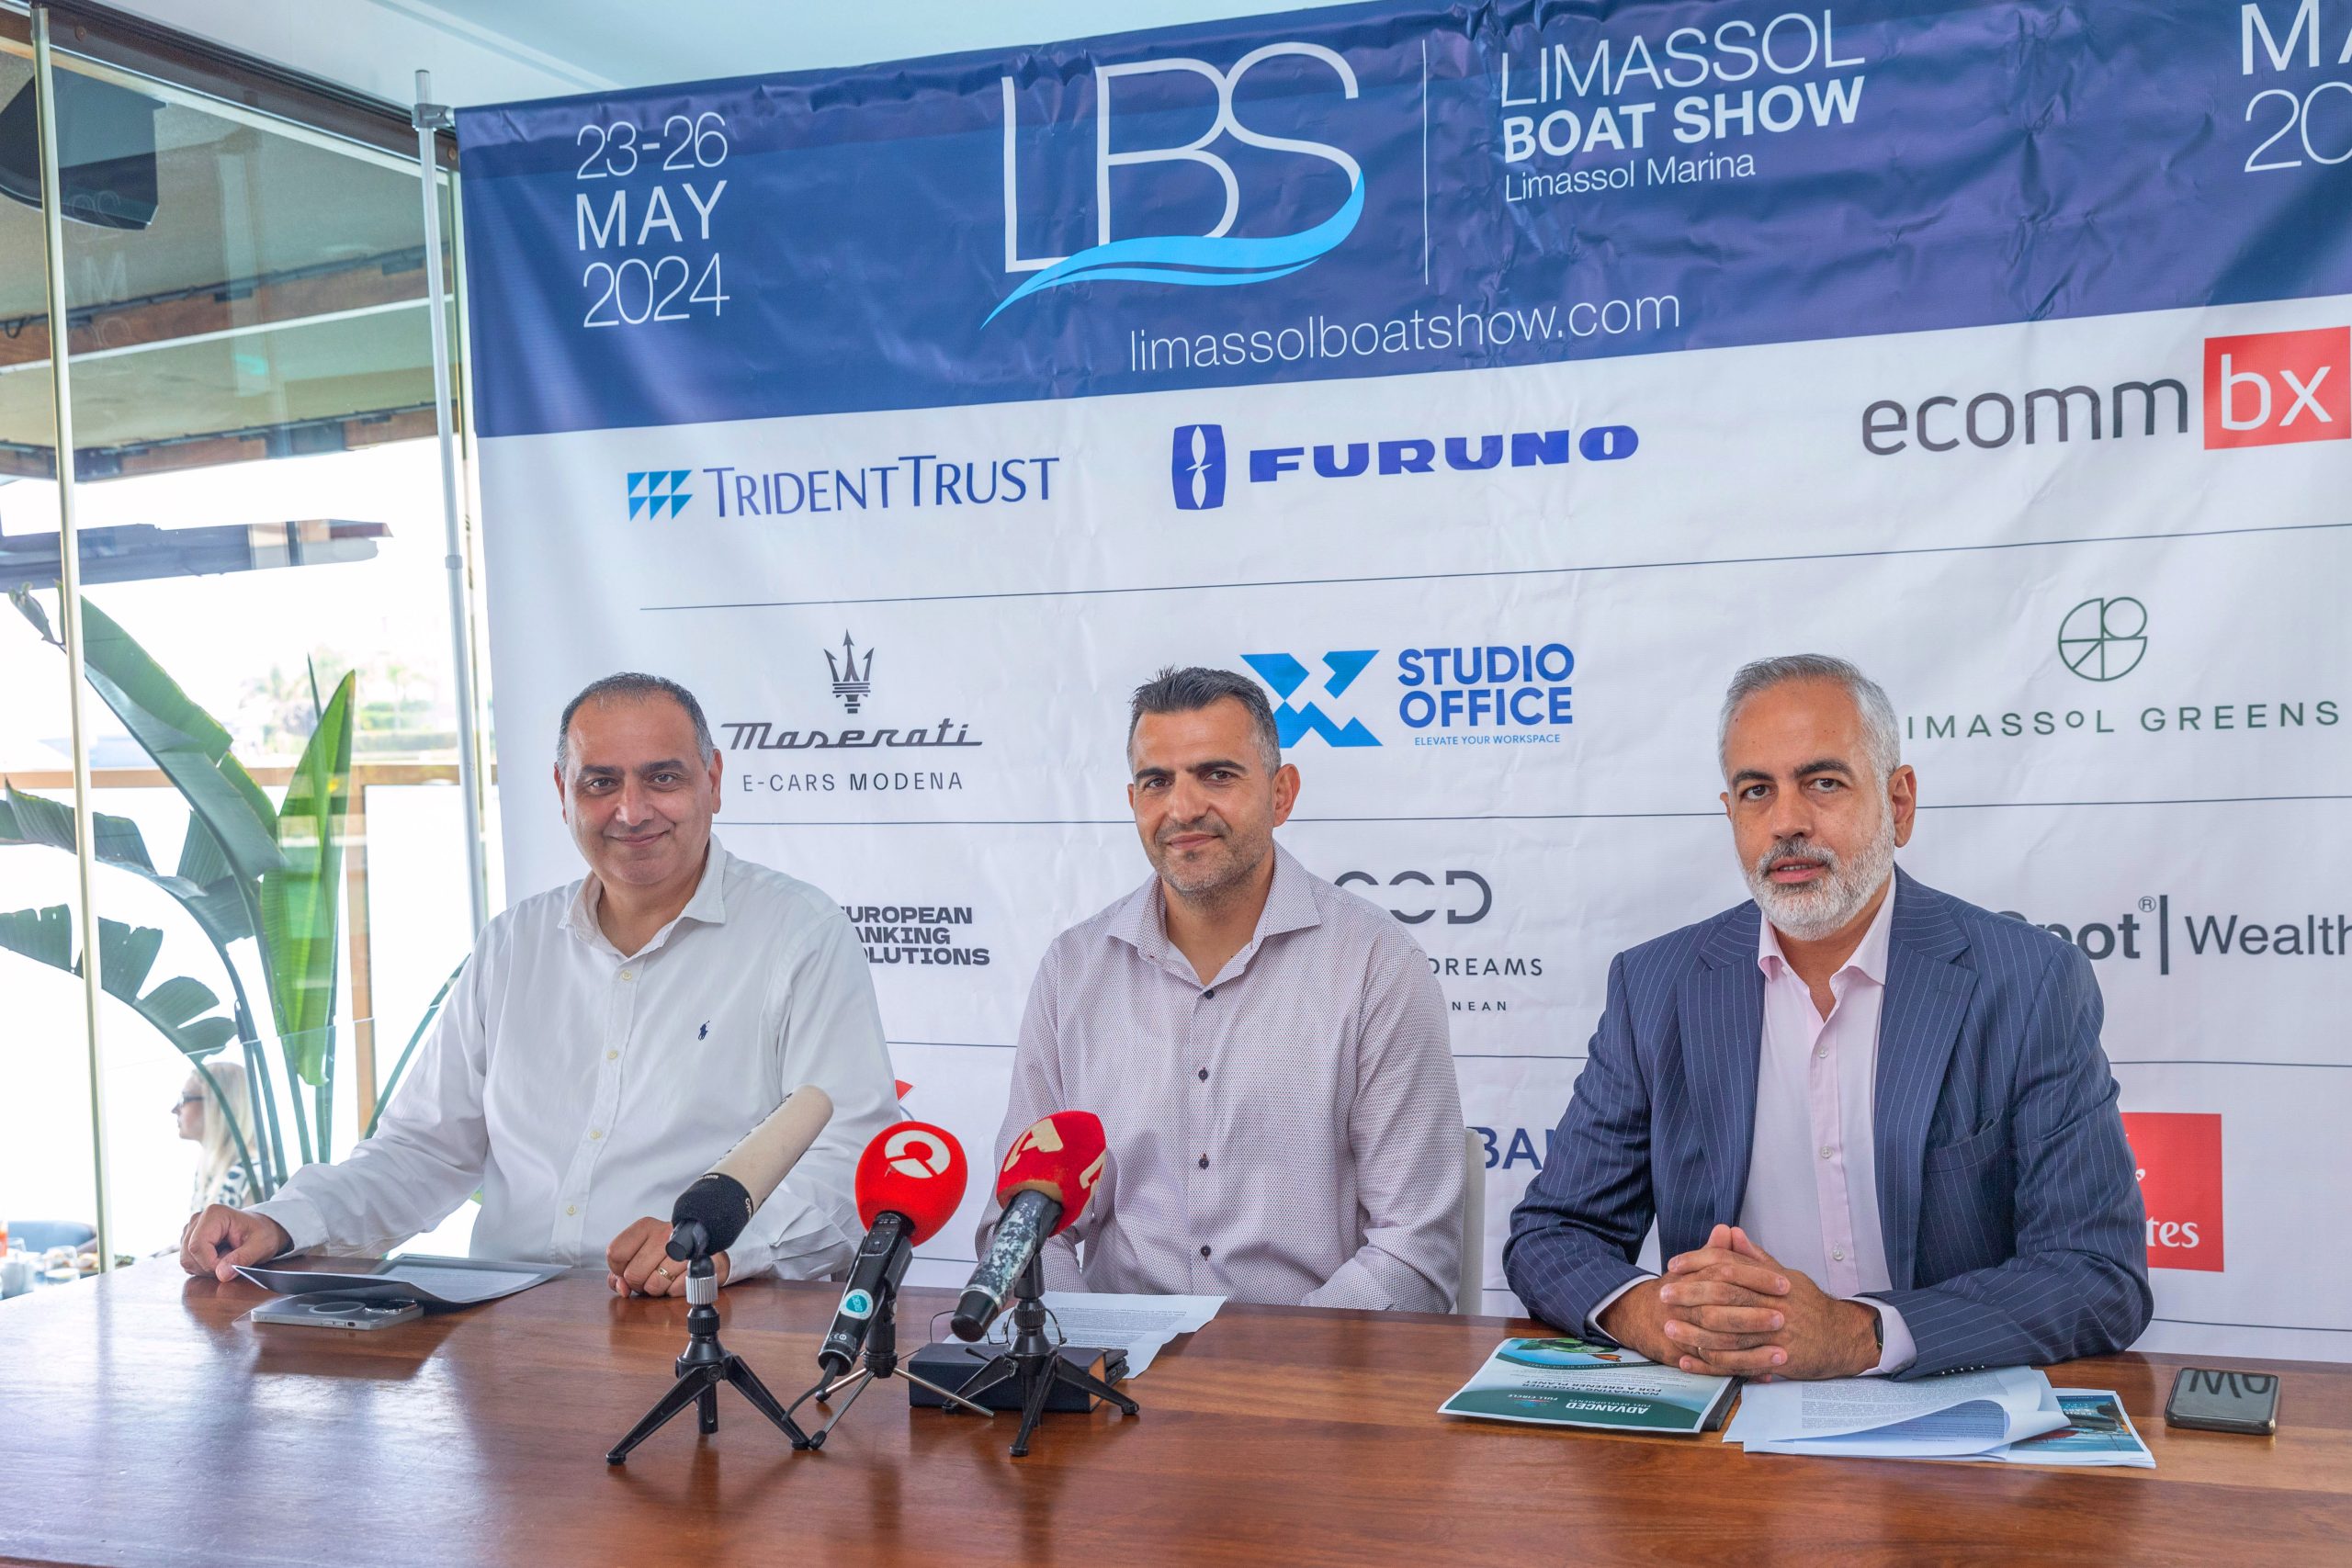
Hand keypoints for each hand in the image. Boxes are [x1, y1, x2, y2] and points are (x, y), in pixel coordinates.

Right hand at [178, 1205, 290, 1282]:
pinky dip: (203, 1267)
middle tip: (231, 1266)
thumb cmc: (263, 1234)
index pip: (197, 1247)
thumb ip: (242, 1259)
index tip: (229, 1269)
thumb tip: (221, 1274)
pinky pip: (188, 1262)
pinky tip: (219, 1260)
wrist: (261, 1230)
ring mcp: (190, 1230)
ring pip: (186, 1260)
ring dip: (206, 1269)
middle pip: (188, 1255)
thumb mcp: (261, 1246)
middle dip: (208, 1268)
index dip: (210, 1264)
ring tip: (227, 1260)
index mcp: (214, 1214)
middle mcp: (197, 1219)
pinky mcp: (189, 1240)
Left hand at [606, 1216, 728, 1296]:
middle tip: (652, 1276)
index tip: (631, 1268)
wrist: (705, 1251)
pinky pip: (675, 1290)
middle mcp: (665, 1232)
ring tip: (667, 1278)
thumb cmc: (666, 1256)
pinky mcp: (700, 1263)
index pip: (615, 1253)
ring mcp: (685, 1247)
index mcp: (646, 1226)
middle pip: (633, 1274)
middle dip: (640, 1283)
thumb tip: (622, 1287)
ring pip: (654, 1285)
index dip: (619, 1269)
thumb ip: (619, 1272)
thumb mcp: (638, 1256)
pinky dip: (675, 1291)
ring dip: (659, 1289)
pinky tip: (680, 1280)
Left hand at [1661, 1225, 1878, 1379]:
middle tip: (1663, 1294)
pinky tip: (1690, 1360)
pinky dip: (1711, 1363)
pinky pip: (1738, 1362)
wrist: (1842, 1338)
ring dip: (1695, 1331)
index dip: (1699, 1262)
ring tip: (1669, 1328)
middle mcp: (1773, 1303)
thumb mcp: (1786, 1275)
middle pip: (1725, 1295)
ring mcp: (1776, 1332)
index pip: (1730, 1264)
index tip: (1674, 1265)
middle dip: (1690, 1294)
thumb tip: (1731, 1232)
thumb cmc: (1810, 1306)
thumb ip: (1755, 1257)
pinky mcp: (1777, 1359)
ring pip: (1728, 1331)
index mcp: (1772, 1280)